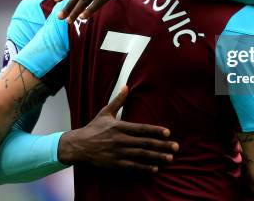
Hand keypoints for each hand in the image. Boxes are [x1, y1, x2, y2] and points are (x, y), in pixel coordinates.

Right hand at [58, 86, 178, 172]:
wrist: (78, 146)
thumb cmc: (93, 128)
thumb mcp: (105, 112)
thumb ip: (118, 100)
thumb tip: (126, 86)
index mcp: (119, 127)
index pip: (141, 129)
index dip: (155, 130)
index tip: (168, 132)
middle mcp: (120, 140)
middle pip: (144, 143)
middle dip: (161, 145)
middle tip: (175, 147)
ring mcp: (118, 153)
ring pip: (141, 155)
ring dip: (156, 157)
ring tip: (169, 158)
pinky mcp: (115, 164)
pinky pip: (132, 166)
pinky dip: (144, 168)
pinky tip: (155, 168)